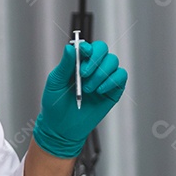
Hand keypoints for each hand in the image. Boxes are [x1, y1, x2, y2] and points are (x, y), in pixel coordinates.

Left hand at [32, 40, 127, 157]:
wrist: (61, 129)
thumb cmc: (55, 105)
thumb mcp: (55, 83)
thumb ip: (65, 65)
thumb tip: (70, 47)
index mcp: (77, 63)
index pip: (88, 47)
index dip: (87, 48)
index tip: (83, 53)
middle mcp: (92, 68)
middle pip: (103, 50)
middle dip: (95, 60)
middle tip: (83, 74)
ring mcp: (103, 79)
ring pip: (112, 62)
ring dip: (100, 74)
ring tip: (88, 89)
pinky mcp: (113, 91)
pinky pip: (120, 77)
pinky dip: (111, 81)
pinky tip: (100, 91)